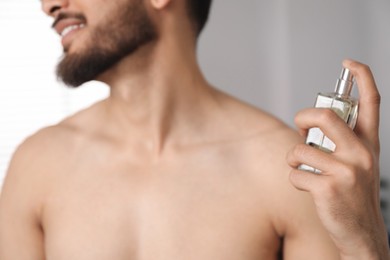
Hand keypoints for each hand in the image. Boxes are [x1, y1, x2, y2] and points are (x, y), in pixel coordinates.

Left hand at [287, 60, 388, 258]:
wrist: (361, 233)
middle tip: (301, 125)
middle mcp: (361, 153)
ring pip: (300, 149)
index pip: (371, 102)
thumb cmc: (352, 194)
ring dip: (293, 159)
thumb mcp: (357, 164)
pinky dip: (294, 179)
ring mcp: (346, 170)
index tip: (349, 62)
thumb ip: (339, 142)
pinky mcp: (328, 187)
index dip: (362, 77)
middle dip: (303, 116)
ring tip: (303, 169)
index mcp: (369, 143)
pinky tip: (307, 187)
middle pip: (325, 115)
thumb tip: (308, 124)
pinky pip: (295, 173)